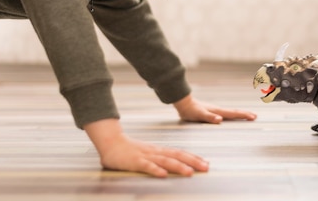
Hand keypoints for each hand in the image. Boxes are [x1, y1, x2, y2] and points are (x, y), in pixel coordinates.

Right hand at [84, 118, 208, 177]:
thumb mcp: (148, 155)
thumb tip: (172, 168)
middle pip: (177, 155)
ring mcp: (146, 156)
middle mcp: (155, 152)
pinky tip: (163, 175)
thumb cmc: (129, 151)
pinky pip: (146, 166)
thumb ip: (159, 160)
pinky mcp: (135, 162)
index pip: (180, 153)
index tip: (206, 163)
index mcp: (159, 151)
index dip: (193, 158)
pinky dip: (155, 170)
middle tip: (206, 168)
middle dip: (193, 162)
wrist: (111, 143)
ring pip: (165, 161)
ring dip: (178, 166)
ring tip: (189, 173)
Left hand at [173, 94, 256, 123]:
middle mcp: (218, 110)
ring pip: (230, 113)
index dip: (243, 115)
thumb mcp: (199, 115)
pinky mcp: (211, 112)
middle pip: (234, 112)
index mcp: (217, 111)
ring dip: (239, 114)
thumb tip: (220, 120)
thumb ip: (209, 117)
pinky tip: (229, 118)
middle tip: (255, 116)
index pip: (233, 113)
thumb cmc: (190, 110)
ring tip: (246, 116)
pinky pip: (224, 114)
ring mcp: (215, 110)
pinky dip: (231, 116)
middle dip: (244, 114)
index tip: (253, 117)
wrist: (183, 103)